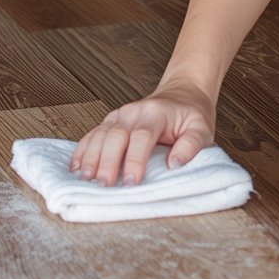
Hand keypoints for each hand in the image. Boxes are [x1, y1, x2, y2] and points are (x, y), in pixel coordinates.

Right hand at [69, 80, 216, 185]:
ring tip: (85, 178)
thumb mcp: (202, 128)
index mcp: (156, 114)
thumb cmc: (191, 114)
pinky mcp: (111, 121)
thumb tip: (174, 164)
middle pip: (115, 135)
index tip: (131, 181)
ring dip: (91, 157)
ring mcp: (120, 115)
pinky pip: (93, 134)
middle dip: (107, 162)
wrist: (182, 92)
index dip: (134, 160)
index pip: (142, 136)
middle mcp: (134, 112)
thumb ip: (192, 145)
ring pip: (100, 135)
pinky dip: (83, 150)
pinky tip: (76, 166)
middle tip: (104, 185)